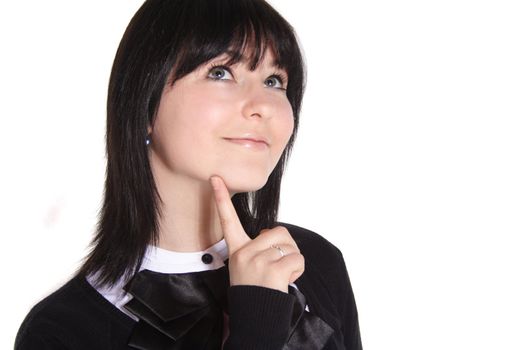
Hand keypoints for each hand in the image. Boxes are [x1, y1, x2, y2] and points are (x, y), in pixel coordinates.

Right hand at [210, 175, 304, 292]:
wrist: (256, 318)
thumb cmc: (255, 290)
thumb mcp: (247, 266)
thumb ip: (258, 247)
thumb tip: (271, 234)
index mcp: (237, 250)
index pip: (228, 220)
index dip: (221, 198)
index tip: (216, 178)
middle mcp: (244, 253)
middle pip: (279, 232)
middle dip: (286, 247)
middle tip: (277, 266)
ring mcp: (257, 262)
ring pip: (290, 246)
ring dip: (293, 261)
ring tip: (279, 276)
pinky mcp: (271, 271)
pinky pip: (297, 259)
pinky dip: (298, 270)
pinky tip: (285, 281)